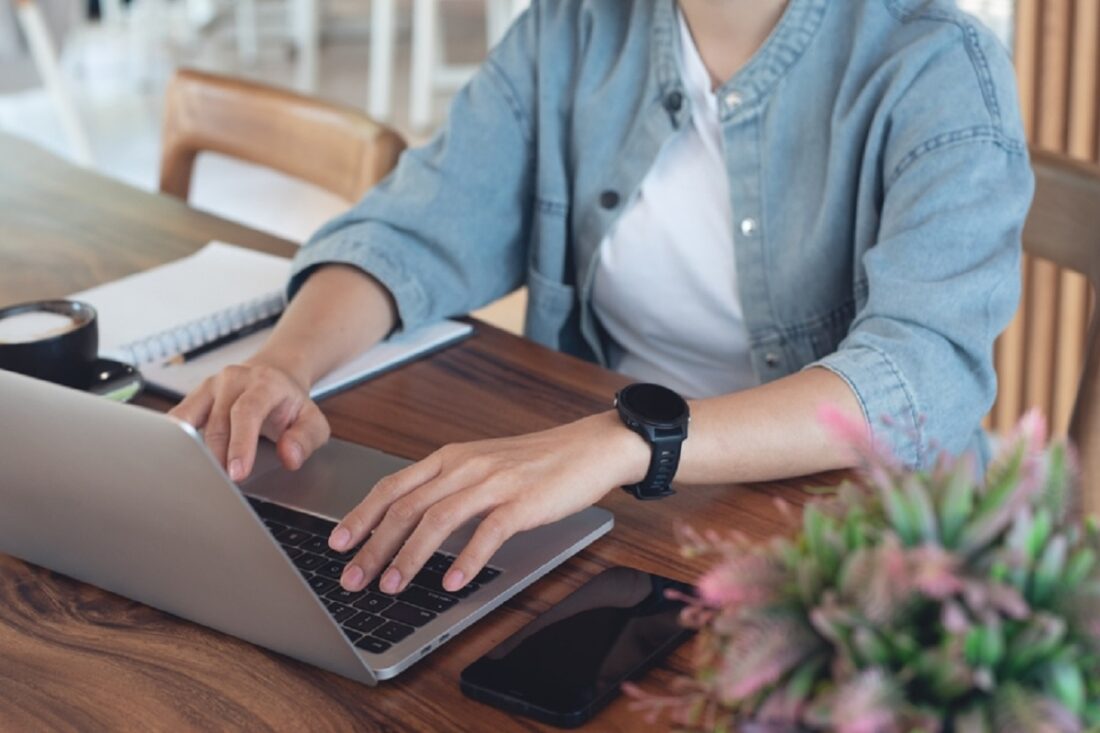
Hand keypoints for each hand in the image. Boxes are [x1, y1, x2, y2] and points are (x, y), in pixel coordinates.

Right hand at [168, 359, 330, 481]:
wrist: (274, 374)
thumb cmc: (290, 403)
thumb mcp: (313, 420)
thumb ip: (306, 439)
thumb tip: (289, 456)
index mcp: (265, 383)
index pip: (247, 412)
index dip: (240, 444)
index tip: (237, 473)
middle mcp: (234, 379)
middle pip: (218, 422)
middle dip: (219, 458)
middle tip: (223, 486)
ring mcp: (210, 386)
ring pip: (192, 421)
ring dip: (195, 453)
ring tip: (201, 477)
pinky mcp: (194, 396)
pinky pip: (178, 418)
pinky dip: (174, 440)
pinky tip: (176, 458)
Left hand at [330, 411, 648, 594]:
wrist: (590, 447)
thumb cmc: (537, 462)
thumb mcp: (483, 466)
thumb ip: (449, 487)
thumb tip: (409, 523)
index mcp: (451, 457)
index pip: (393, 486)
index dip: (361, 516)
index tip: (337, 544)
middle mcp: (466, 465)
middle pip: (406, 507)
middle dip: (373, 546)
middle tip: (352, 578)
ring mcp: (494, 482)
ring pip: (438, 519)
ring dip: (409, 557)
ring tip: (391, 587)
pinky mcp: (523, 501)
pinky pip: (487, 532)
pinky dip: (466, 560)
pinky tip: (452, 583)